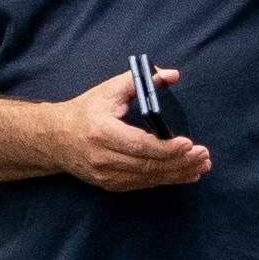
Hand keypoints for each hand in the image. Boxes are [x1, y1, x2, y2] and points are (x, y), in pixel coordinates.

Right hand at [53, 65, 210, 191]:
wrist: (54, 139)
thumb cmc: (85, 111)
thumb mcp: (108, 90)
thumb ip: (140, 81)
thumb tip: (172, 75)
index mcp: (101, 131)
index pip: (138, 145)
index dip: (166, 147)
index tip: (188, 143)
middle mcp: (102, 157)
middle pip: (147, 165)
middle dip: (180, 162)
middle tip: (204, 156)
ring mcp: (105, 175)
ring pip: (148, 178)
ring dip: (178, 173)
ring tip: (201, 165)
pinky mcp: (109, 184)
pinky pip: (142, 183)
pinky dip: (165, 179)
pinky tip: (184, 174)